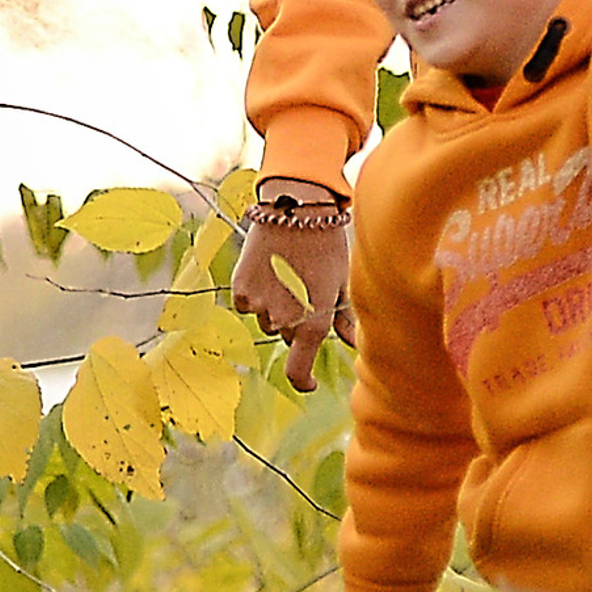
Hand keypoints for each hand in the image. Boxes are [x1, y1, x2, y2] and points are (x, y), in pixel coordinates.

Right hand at [229, 198, 353, 390]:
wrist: (295, 210)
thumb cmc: (327, 244)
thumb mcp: (342, 282)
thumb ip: (344, 319)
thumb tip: (351, 342)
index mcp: (312, 324)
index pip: (297, 372)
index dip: (303, 381)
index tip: (309, 381)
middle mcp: (282, 321)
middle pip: (287, 335)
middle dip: (296, 320)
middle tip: (305, 289)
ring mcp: (258, 306)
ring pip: (266, 318)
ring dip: (274, 306)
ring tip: (287, 272)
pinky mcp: (240, 288)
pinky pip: (247, 302)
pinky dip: (254, 292)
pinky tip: (267, 268)